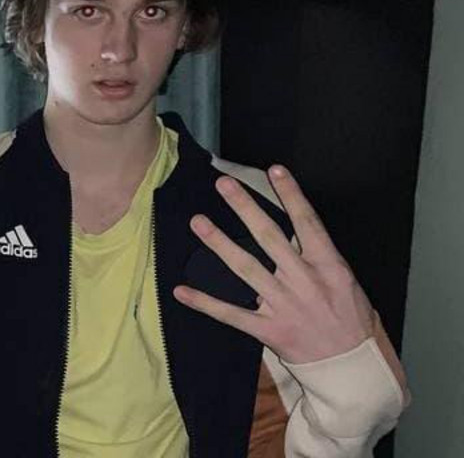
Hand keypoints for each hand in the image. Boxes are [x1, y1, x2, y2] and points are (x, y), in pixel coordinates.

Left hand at [173, 165, 374, 363]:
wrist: (354, 367)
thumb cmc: (351, 318)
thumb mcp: (346, 280)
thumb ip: (318, 254)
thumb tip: (294, 225)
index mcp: (327, 266)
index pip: (307, 222)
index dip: (290, 195)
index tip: (273, 170)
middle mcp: (303, 281)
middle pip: (269, 238)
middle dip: (245, 208)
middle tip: (223, 185)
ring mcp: (284, 305)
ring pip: (246, 269)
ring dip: (220, 244)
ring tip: (198, 222)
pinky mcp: (269, 330)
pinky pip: (232, 315)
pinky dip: (206, 303)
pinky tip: (182, 290)